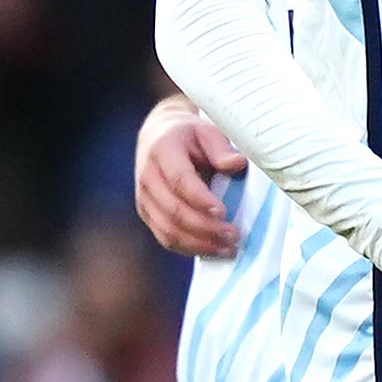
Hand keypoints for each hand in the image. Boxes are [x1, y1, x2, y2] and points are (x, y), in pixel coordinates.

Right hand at [134, 95, 243, 257]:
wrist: (159, 136)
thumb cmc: (189, 135)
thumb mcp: (207, 131)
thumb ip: (221, 148)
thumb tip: (237, 164)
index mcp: (162, 151)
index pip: (179, 180)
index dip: (200, 199)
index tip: (224, 211)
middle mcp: (147, 177)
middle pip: (173, 210)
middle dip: (205, 227)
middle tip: (234, 235)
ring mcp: (144, 198)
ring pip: (168, 230)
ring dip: (199, 244)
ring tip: (228, 248)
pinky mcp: (147, 214)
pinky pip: (166, 238)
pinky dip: (190, 248)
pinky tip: (213, 250)